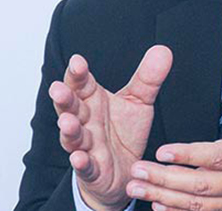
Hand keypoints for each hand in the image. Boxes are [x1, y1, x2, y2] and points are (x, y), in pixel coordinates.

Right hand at [49, 46, 172, 210]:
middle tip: (58, 89)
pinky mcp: (92, 169)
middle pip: (71, 108)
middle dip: (64, 99)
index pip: (82, 84)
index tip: (77, 61)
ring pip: (73, 137)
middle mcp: (85, 121)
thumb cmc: (124, 132)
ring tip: (66, 122)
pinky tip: (79, 158)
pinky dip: (81, 162)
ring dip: (69, 130)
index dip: (78, 73)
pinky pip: (85, 166)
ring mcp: (86, 146)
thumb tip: (163, 50)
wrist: (124, 170)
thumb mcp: (139, 102)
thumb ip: (148, 78)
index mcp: (92, 101)